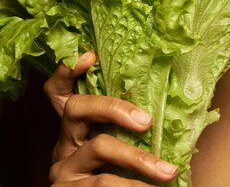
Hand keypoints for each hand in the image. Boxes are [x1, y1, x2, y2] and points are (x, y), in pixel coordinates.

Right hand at [44, 52, 178, 184]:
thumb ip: (128, 127)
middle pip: (77, 108)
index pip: (59, 91)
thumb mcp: (118, 147)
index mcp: (75, 129)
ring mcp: (63, 169)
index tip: (89, 56)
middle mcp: (64, 144)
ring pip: (99, 147)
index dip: (67, 71)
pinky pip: (102, 183)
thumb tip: (165, 109)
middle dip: (114, 108)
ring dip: (138, 159)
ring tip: (169, 171)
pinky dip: (132, 186)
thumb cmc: (118, 176)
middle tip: (148, 120)